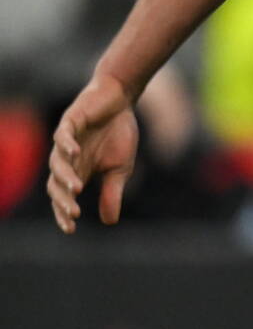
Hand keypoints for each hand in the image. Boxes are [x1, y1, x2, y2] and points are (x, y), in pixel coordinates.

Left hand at [46, 74, 138, 233]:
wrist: (121, 99)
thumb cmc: (119, 132)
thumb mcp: (121, 168)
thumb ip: (112, 192)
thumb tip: (109, 222)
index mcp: (77, 171)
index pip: (63, 196)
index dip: (64, 212)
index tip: (71, 229)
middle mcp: (66, 159)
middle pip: (56, 184)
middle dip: (63, 200)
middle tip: (74, 213)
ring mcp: (65, 140)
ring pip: (57, 163)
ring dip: (65, 176)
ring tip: (77, 189)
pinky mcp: (69, 121)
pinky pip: (62, 136)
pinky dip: (67, 145)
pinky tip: (75, 153)